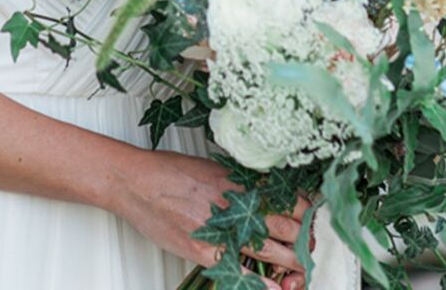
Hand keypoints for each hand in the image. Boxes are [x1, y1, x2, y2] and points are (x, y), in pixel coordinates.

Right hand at [109, 149, 307, 289]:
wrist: (135, 182)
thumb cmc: (168, 171)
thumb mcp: (210, 167)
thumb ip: (237, 182)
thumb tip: (263, 192)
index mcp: (238, 181)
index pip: (287, 199)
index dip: (306, 213)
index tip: (310, 220)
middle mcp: (235, 204)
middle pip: (286, 226)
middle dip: (303, 240)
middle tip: (309, 246)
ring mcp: (221, 229)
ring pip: (271, 250)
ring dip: (292, 261)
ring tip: (300, 268)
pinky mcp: (205, 251)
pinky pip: (242, 271)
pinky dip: (263, 284)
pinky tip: (277, 289)